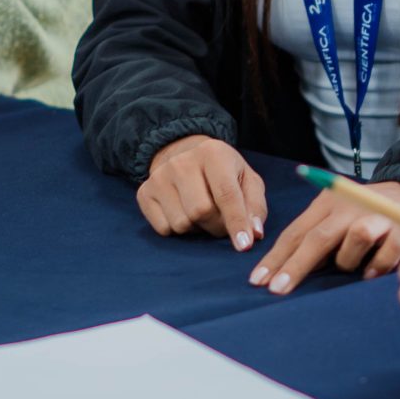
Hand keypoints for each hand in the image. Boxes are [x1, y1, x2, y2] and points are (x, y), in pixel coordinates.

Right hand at [140, 135, 267, 246]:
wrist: (186, 157)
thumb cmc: (224, 174)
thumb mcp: (248, 181)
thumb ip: (255, 206)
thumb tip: (254, 234)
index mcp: (213, 153)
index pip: (226, 194)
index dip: (236, 222)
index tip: (244, 246)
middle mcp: (182, 161)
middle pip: (201, 212)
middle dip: (216, 226)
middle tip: (221, 221)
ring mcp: (159, 176)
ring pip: (181, 223)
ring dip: (197, 229)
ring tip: (201, 214)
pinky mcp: (144, 192)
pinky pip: (163, 229)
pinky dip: (177, 230)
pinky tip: (183, 213)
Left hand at [249, 180, 399, 295]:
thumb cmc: (370, 214)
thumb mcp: (339, 218)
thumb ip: (317, 238)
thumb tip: (286, 270)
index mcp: (328, 203)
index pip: (296, 232)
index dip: (276, 257)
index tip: (257, 280)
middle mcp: (348, 205)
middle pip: (316, 239)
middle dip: (294, 267)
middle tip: (276, 291)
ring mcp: (375, 213)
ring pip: (351, 247)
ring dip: (350, 261)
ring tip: (359, 266)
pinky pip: (381, 257)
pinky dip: (377, 267)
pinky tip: (375, 271)